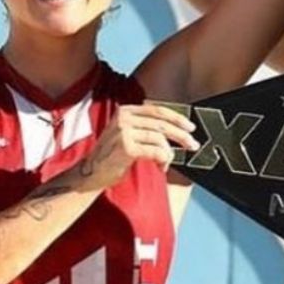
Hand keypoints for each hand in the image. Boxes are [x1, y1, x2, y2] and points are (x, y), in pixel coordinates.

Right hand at [83, 103, 199, 187]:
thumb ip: (146, 127)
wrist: (91, 173)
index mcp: (125, 111)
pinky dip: (163, 160)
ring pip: (160, 138)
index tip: (190, 127)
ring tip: (166, 164)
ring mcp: (123, 131)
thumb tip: (176, 129)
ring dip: (169, 153)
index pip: (157, 110)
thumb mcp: (128, 134)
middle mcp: (124, 117)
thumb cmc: (113, 157)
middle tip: (193, 145)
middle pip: (161, 123)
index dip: (177, 118)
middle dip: (181, 135)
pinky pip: (155, 151)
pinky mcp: (125, 147)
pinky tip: (161, 167)